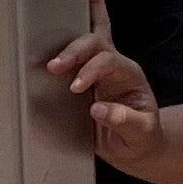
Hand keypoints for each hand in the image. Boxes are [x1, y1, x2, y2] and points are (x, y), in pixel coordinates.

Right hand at [45, 0, 164, 167]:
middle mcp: (115, 66)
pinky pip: (75, 54)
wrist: (136, 145)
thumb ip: (125, 120)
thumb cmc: (141, 137)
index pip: (108, 61)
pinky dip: (59, 46)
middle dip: (73, 51)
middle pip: (95, 43)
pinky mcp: (84, 76)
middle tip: (53, 66)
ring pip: (86, 38)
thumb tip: (98, 109)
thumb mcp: (141, 133)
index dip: (90, 70)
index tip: (74, 88)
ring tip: (40, 51)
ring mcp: (99, 69)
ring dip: (64, 40)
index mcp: (129, 75)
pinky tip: (44, 47)